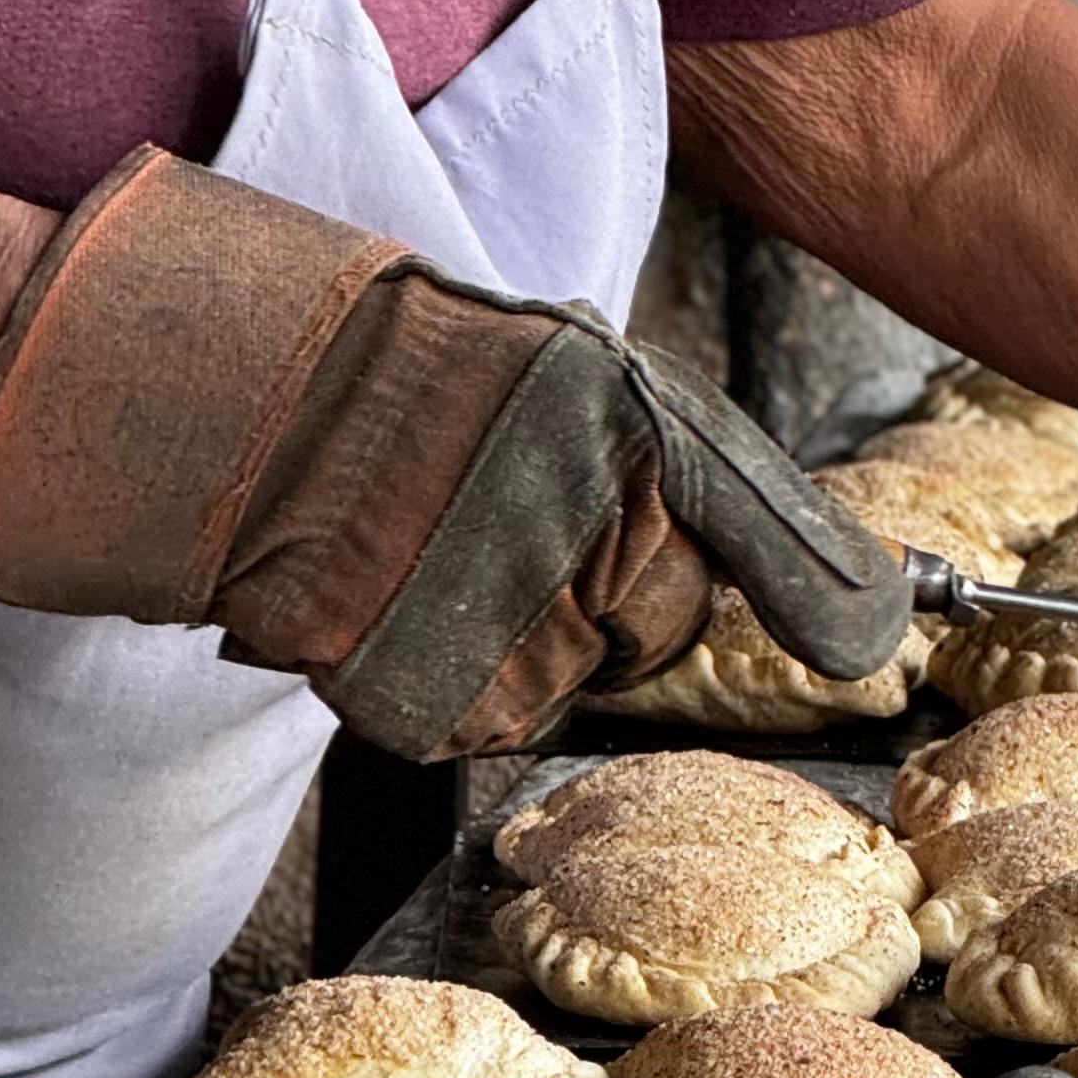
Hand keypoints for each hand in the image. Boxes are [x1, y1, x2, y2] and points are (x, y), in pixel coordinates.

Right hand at [0, 148, 910, 758]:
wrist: (204, 393)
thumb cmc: (364, 360)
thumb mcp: (532, 362)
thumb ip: (643, 447)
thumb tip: (750, 536)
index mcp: (619, 408)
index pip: (755, 520)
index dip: (821, 585)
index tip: (873, 631)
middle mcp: (587, 508)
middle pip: (662, 621)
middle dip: (611, 600)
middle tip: (510, 541)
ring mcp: (510, 600)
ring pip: (566, 678)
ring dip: (513, 642)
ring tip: (423, 555)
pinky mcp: (434, 681)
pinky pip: (474, 716)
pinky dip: (435, 681)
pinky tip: (377, 600)